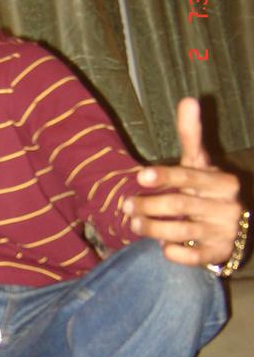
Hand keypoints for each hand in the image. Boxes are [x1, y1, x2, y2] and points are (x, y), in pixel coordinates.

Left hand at [123, 97, 242, 266]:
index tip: (139, 175)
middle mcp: (226, 206)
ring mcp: (224, 232)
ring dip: (153, 228)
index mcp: (222, 182)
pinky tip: (161, 247)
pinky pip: (193, 257)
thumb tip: (188, 100)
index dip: (164, 175)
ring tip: (132, 224)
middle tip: (126, 204)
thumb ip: (191, 137)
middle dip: (148, 205)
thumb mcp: (200, 165)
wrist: (231, 229)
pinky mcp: (218, 254)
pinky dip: (175, 252)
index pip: (189, 176)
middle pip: (180, 204)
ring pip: (183, 231)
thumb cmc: (206, 191)